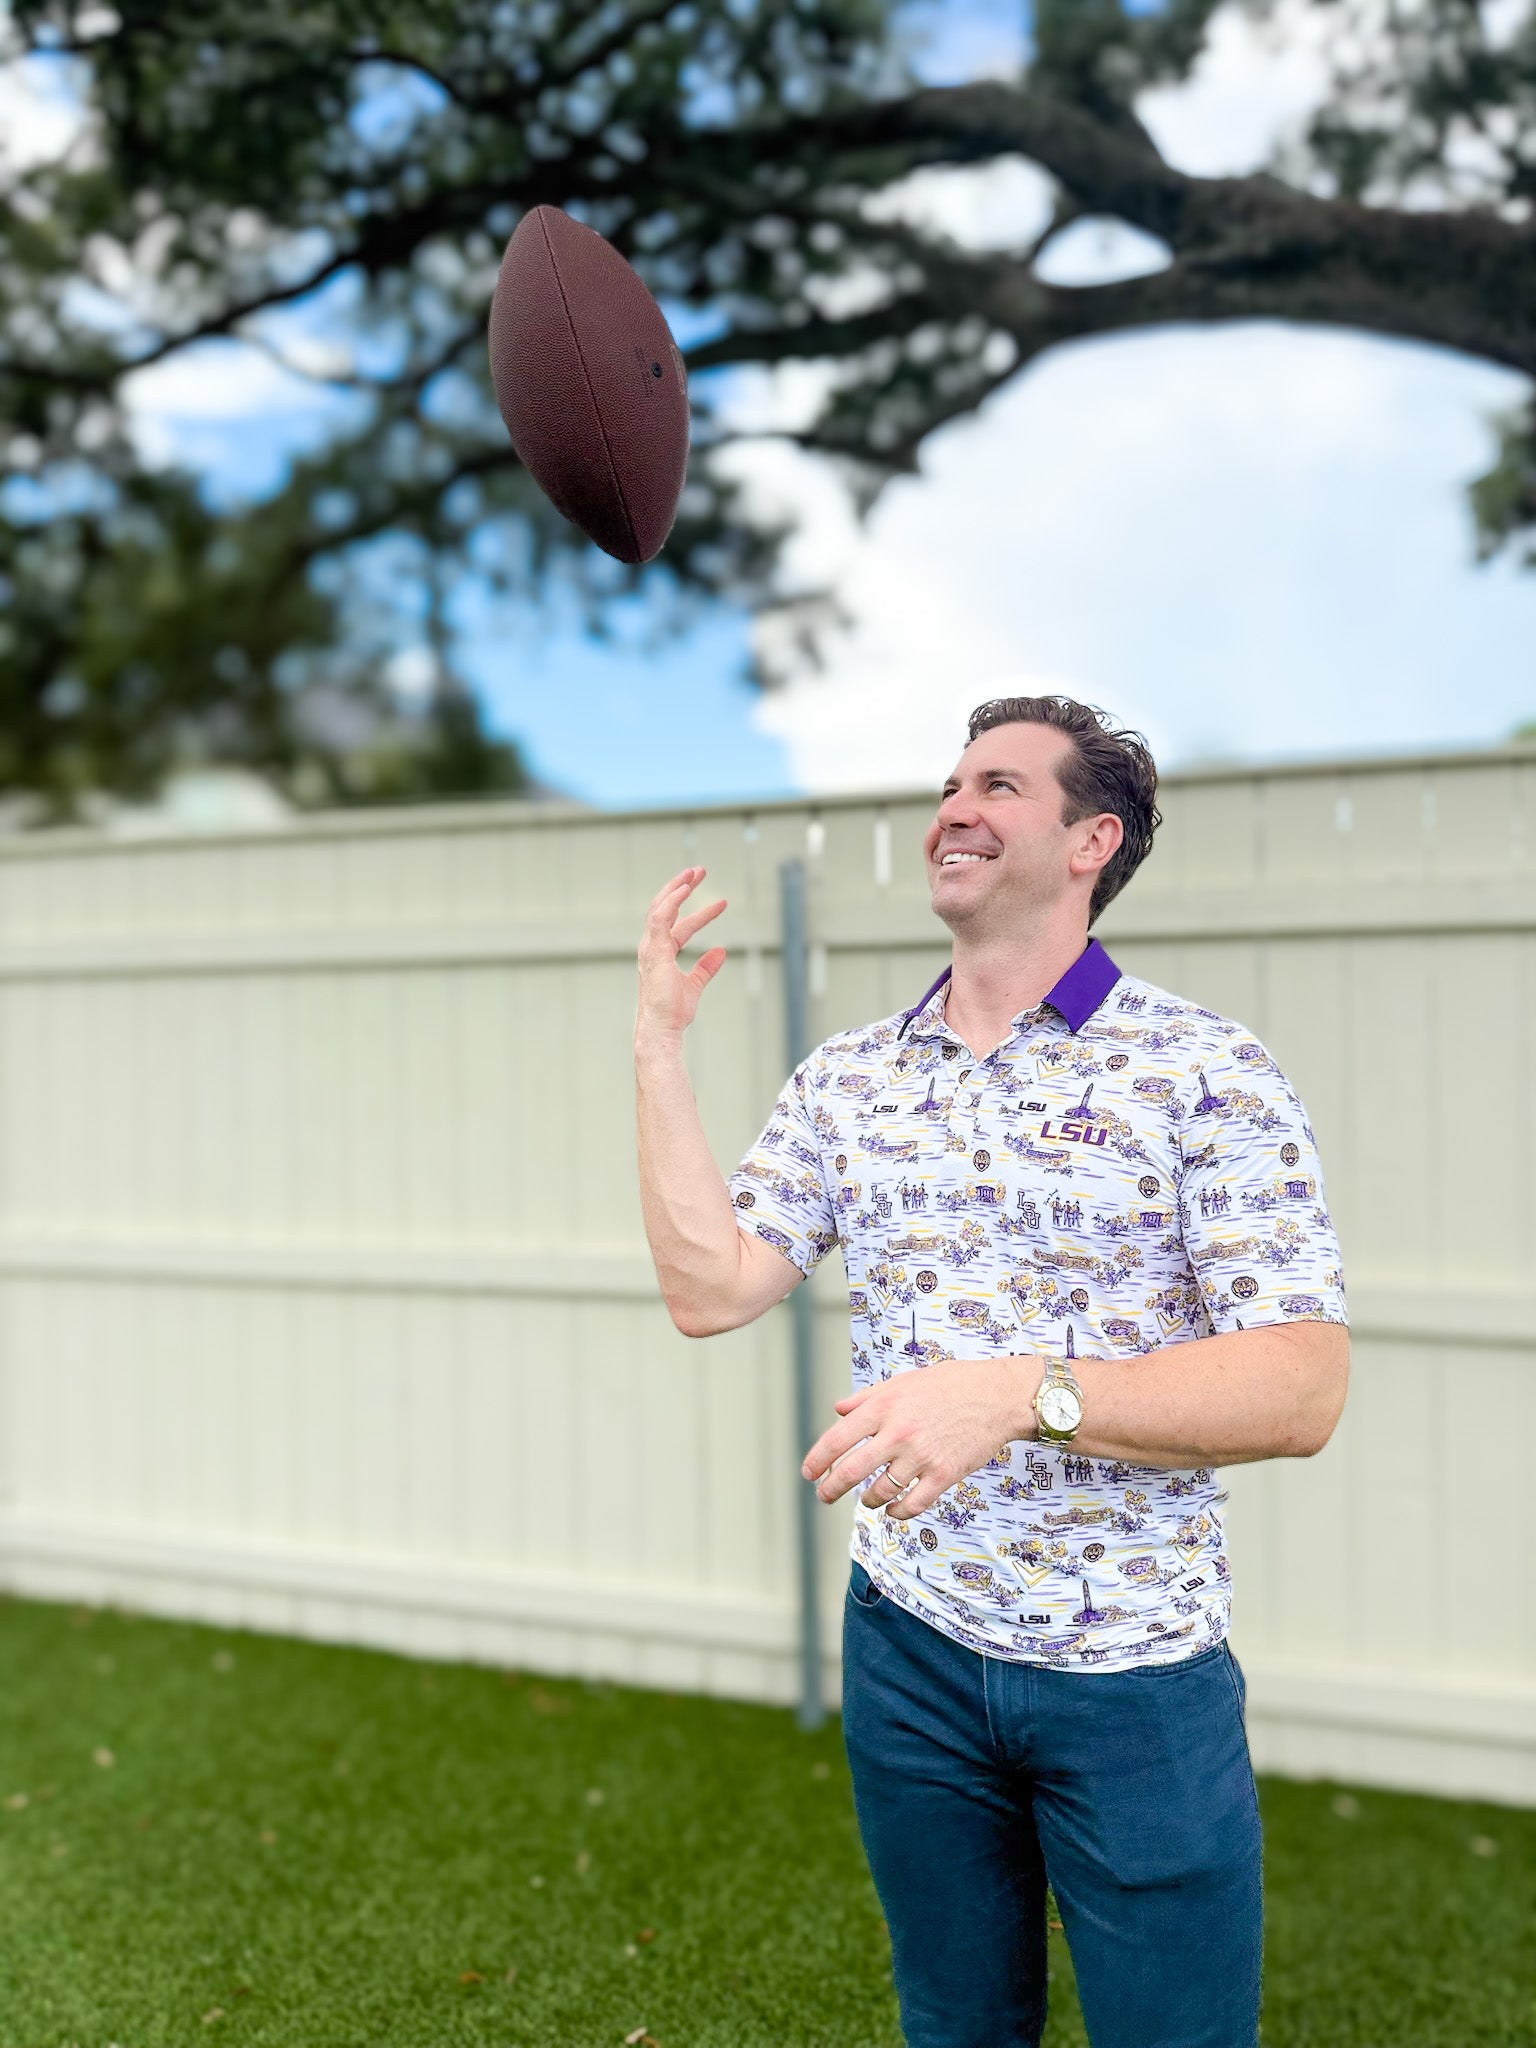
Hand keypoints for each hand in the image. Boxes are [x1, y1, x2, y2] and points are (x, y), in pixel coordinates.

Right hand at [635, 866, 727, 1042]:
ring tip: (694, 872)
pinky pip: (659, 918)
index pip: (680, 926)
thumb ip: (706, 968)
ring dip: (677, 887)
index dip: (701, 914)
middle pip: (665, 908)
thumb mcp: (695, 985)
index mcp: (661, 953)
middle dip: (681, 887)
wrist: (662, 1028)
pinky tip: (686, 890)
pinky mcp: (653, 951)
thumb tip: (721, 951)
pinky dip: (672, 901)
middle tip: (699, 871)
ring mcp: (650, 948)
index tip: (723, 903)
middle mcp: (652, 947)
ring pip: (660, 907)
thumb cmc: (673, 1012)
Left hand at [801, 1356, 1043, 1519]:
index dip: (817, 1460)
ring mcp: (921, 1456)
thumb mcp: (904, 1381)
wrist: (998, 1396)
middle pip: (850, 1471)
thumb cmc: (951, 1384)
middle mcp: (898, 1432)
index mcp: (884, 1406)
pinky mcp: (944, 1475)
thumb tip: (839, 1410)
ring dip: (867, 1501)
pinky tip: (892, 1510)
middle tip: (823, 1496)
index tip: (807, 1473)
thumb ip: (867, 1397)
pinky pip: (911, 1505)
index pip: (837, 1439)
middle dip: (830, 1489)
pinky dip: (896, 1512)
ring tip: (867, 1499)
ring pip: (879, 1492)